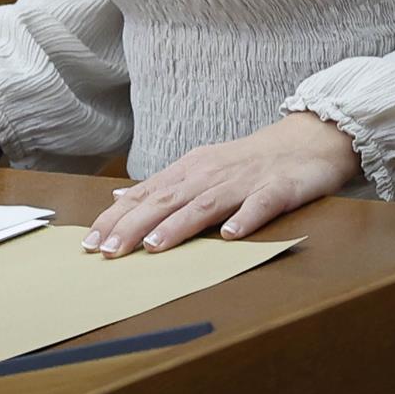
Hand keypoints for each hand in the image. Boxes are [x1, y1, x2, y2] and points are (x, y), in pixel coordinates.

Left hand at [84, 112, 359, 256]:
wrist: (305, 141)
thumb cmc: (248, 163)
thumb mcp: (199, 169)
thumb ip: (161, 187)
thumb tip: (119, 199)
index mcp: (189, 171)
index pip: (145, 196)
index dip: (116, 219)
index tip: (90, 243)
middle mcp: (209, 175)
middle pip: (166, 201)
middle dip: (134, 226)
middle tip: (108, 252)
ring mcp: (243, 182)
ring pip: (205, 204)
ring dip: (178, 225)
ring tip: (154, 246)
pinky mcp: (277, 189)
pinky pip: (259, 205)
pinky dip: (245, 220)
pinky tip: (230, 236)